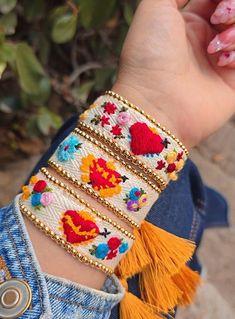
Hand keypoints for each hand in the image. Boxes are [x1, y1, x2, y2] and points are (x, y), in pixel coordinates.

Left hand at [113, 0, 234, 147]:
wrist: (155, 102)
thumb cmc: (149, 54)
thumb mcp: (154, 7)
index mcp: (188, 23)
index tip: (215, 5)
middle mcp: (205, 42)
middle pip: (233, 12)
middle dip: (231, 8)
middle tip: (219, 17)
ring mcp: (218, 63)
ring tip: (215, 47)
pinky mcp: (231, 83)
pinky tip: (221, 62)